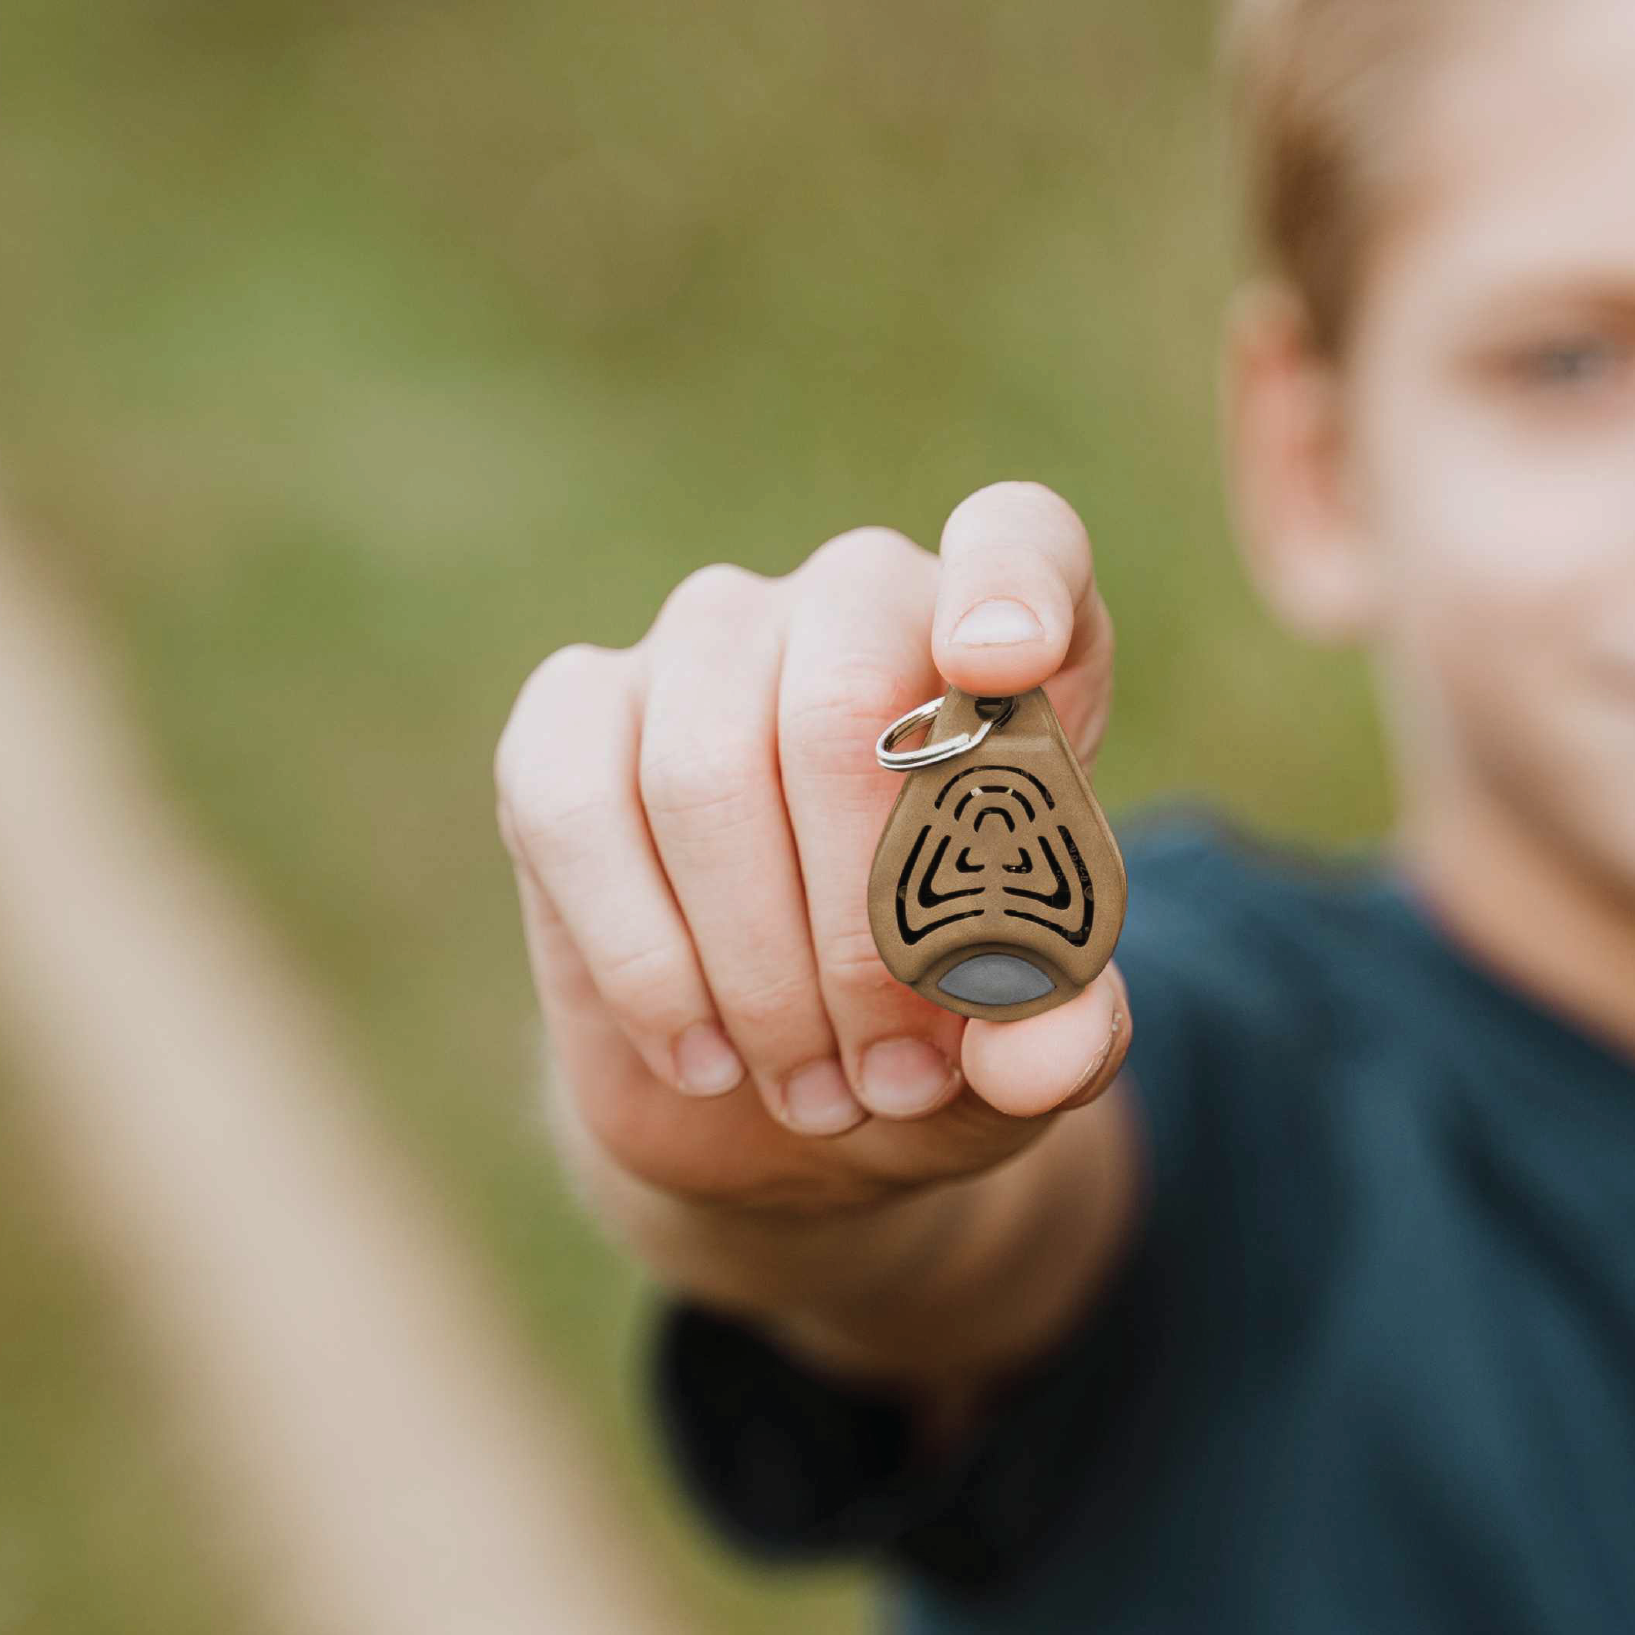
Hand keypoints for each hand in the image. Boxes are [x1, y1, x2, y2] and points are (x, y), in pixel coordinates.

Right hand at [493, 481, 1125, 1215]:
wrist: (789, 1094)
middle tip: (894, 1076)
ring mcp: (706, 642)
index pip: (1020, 539)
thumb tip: (1046, 1051)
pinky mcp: (570, 714)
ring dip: (762, 973)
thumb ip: (1064, 1039)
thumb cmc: (943, 1030)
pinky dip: (645, 960)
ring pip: (706, 773)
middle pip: (843, 702)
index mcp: (1018, 645)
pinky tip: (704, 1058)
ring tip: (819, 1095)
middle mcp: (856, 602)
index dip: (1009, 585)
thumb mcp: (1032, 1053)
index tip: (1004, 664)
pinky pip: (575, 809)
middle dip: (866, 924)